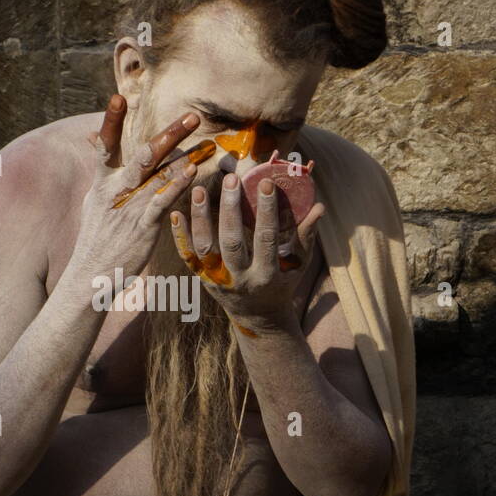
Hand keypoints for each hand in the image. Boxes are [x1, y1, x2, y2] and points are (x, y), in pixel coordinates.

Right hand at [72, 93, 213, 280]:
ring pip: (158, 176)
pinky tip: (192, 173)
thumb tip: (92, 138)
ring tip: (207, 143)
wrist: (90, 275)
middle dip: (169, 134)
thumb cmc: (97, 239)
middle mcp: (115, 191)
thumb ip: (102, 169)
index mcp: (102, 183)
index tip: (118, 98)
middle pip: (142, 154)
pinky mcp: (143, 227)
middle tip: (192, 116)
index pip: (104, 146)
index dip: (110, 122)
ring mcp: (129, 208)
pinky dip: (177, 186)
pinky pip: (162, 201)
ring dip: (185, 157)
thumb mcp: (93, 200)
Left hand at [170, 171, 324, 330]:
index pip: (266, 240)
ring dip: (200, 218)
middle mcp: (239, 280)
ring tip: (199, 189)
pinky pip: (187, 257)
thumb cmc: (283, 282)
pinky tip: (176, 212)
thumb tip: (319, 207)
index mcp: (266, 276)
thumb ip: (306, 236)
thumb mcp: (299, 264)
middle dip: (231, 209)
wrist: (258, 316)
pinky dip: (180, 235)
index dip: (266, 211)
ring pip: (204, 248)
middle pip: (232, 242)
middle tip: (231, 179)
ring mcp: (216, 280)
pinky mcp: (201, 279)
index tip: (265, 183)